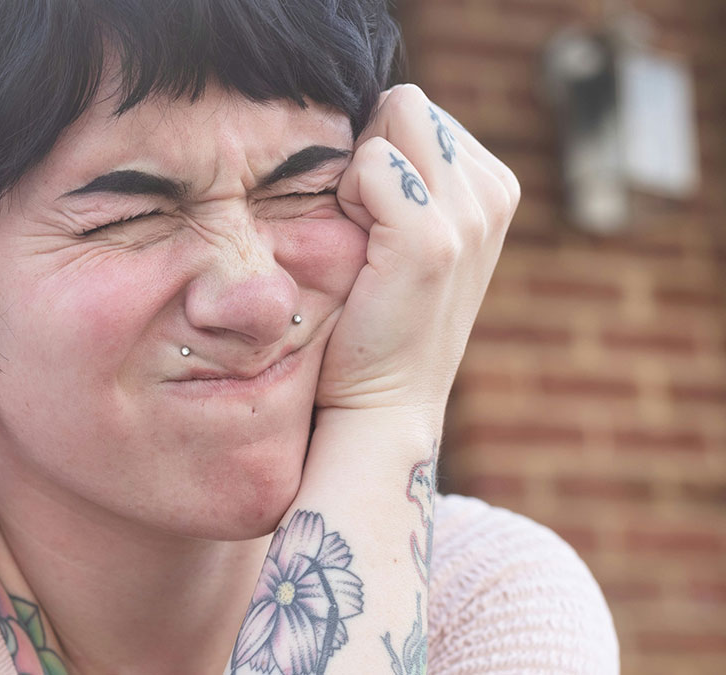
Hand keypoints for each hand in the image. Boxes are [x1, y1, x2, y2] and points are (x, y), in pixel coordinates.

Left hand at [316, 84, 518, 414]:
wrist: (382, 402)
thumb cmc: (376, 316)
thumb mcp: (406, 232)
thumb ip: (404, 171)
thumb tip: (371, 113)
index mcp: (492, 186)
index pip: (414, 110)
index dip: (377, 155)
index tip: (379, 221)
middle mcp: (493, 193)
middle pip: (404, 105)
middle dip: (368, 154)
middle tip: (366, 229)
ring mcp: (469, 215)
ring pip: (391, 123)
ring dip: (357, 176)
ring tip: (366, 241)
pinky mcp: (432, 240)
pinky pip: (369, 164)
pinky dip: (347, 199)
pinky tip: (360, 253)